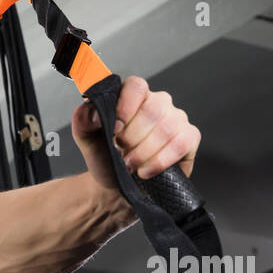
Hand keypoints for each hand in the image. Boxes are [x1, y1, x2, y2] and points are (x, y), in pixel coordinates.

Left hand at [71, 76, 199, 192]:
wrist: (117, 186)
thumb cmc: (106, 159)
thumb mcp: (88, 141)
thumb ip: (83, 121)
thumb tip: (93, 112)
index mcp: (133, 98)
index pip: (136, 86)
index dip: (126, 107)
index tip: (114, 130)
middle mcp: (158, 103)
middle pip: (152, 109)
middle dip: (132, 138)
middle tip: (122, 153)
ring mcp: (177, 119)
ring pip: (167, 128)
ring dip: (144, 152)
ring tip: (131, 165)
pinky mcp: (189, 138)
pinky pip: (181, 143)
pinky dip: (160, 161)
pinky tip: (146, 171)